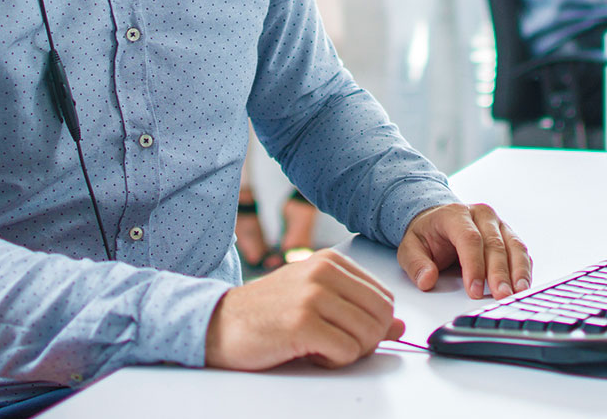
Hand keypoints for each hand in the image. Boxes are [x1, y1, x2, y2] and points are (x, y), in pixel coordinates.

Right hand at [205, 249, 404, 370]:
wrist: (222, 322)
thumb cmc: (270, 312)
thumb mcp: (317, 302)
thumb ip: (359, 310)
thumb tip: (399, 325)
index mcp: (329, 261)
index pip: (384, 298)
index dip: (371, 324)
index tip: (343, 328)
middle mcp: (322, 272)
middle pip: (381, 317)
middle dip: (365, 340)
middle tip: (332, 341)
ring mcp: (312, 295)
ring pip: (368, 335)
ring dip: (347, 351)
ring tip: (316, 343)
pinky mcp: (302, 323)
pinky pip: (347, 353)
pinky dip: (332, 361)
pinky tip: (307, 351)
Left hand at [397, 203, 531, 300]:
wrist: (438, 221)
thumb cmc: (427, 234)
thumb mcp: (410, 246)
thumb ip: (416, 263)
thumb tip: (427, 280)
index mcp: (455, 214)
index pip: (469, 238)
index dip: (473, 265)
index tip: (473, 290)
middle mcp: (480, 215)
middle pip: (494, 244)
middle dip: (498, 273)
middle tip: (501, 297)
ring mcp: (497, 224)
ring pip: (513, 247)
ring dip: (518, 272)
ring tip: (518, 294)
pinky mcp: (509, 236)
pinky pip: (521, 252)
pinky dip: (524, 270)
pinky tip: (523, 287)